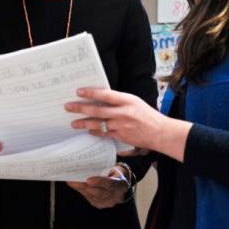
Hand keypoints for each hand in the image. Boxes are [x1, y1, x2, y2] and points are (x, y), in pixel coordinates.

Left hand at [65, 88, 190, 161]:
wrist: (160, 132)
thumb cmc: (147, 115)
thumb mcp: (134, 102)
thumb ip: (119, 100)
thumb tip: (100, 98)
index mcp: (127, 100)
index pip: (105, 95)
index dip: (90, 92)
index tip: (78, 91)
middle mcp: (123, 112)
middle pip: (97, 110)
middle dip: (80, 108)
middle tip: (68, 107)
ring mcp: (121, 126)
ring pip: (97, 123)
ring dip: (83, 123)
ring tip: (73, 123)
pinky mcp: (120, 136)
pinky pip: (103, 133)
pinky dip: (94, 132)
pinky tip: (87, 131)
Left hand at [67, 168, 129, 208]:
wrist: (118, 184)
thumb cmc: (113, 173)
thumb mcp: (112, 169)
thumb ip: (103, 169)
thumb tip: (85, 165)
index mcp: (122, 184)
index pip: (111, 184)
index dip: (100, 182)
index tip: (88, 180)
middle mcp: (117, 196)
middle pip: (99, 192)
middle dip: (85, 186)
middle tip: (73, 180)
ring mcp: (109, 202)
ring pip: (93, 197)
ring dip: (81, 189)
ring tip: (71, 182)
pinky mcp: (100, 205)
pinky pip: (90, 199)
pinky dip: (82, 192)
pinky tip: (75, 186)